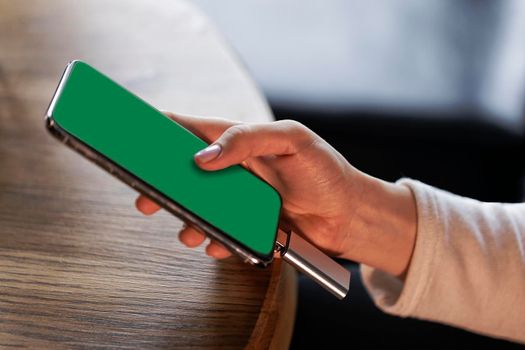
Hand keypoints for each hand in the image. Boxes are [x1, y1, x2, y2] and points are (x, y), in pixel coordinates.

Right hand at [136, 112, 416, 277]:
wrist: (350, 216)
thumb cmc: (326, 172)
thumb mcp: (292, 141)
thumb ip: (247, 140)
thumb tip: (203, 157)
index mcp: (241, 141)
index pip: (192, 130)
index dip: (161, 130)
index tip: (132, 137)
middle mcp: (236, 170)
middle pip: (186, 174)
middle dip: (163, 186)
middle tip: (146, 199)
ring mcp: (241, 200)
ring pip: (200, 209)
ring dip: (188, 221)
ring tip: (187, 231)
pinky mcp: (249, 227)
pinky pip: (222, 235)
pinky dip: (215, 241)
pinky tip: (218, 245)